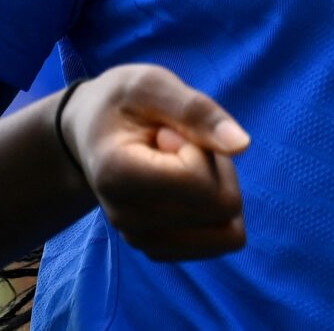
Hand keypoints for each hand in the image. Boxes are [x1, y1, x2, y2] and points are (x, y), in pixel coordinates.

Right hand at [58, 63, 251, 261]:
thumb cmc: (124, 103)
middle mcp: (125, 217)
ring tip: (181, 164)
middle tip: (180, 145)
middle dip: (216, 168)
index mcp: (117, 173)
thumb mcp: (153, 86)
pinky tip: (184, 186)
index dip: (201, 147)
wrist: (91, 133)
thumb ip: (197, 111)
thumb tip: (242, 145)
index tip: (170, 132)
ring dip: (218, 190)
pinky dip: (213, 211)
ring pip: (225, 230)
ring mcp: (139, 238)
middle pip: (220, 207)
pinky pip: (218, 242)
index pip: (199, 181)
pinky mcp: (155, 248)